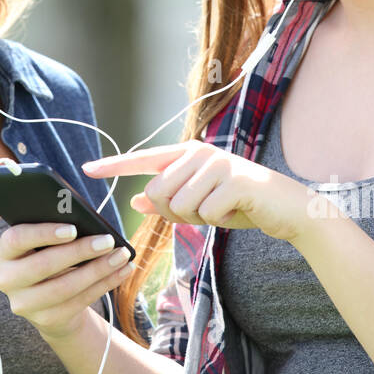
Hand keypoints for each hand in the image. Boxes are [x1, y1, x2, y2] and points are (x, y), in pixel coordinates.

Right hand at [0, 223, 134, 340]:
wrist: (48, 300)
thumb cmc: (49, 258)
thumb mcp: (45, 243)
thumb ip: (56, 231)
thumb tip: (87, 222)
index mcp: (5, 252)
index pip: (16, 239)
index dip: (43, 234)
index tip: (73, 229)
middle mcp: (8, 279)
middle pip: (43, 265)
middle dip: (80, 251)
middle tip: (107, 241)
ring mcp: (24, 303)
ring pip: (64, 287)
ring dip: (98, 270)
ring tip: (121, 256)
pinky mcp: (45, 320)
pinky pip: (79, 301)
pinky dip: (104, 284)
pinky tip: (121, 271)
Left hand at [81, 142, 313, 242]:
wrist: (287, 208)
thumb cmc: (241, 204)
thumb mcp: (201, 202)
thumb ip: (169, 198)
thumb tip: (136, 198)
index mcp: (188, 153)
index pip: (143, 160)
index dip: (114, 166)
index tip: (86, 169)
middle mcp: (199, 152)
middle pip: (158, 192)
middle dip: (177, 212)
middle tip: (206, 209)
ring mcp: (217, 164)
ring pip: (180, 205)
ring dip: (200, 217)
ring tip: (224, 208)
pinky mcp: (233, 181)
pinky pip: (206, 214)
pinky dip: (220, 221)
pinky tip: (237, 211)